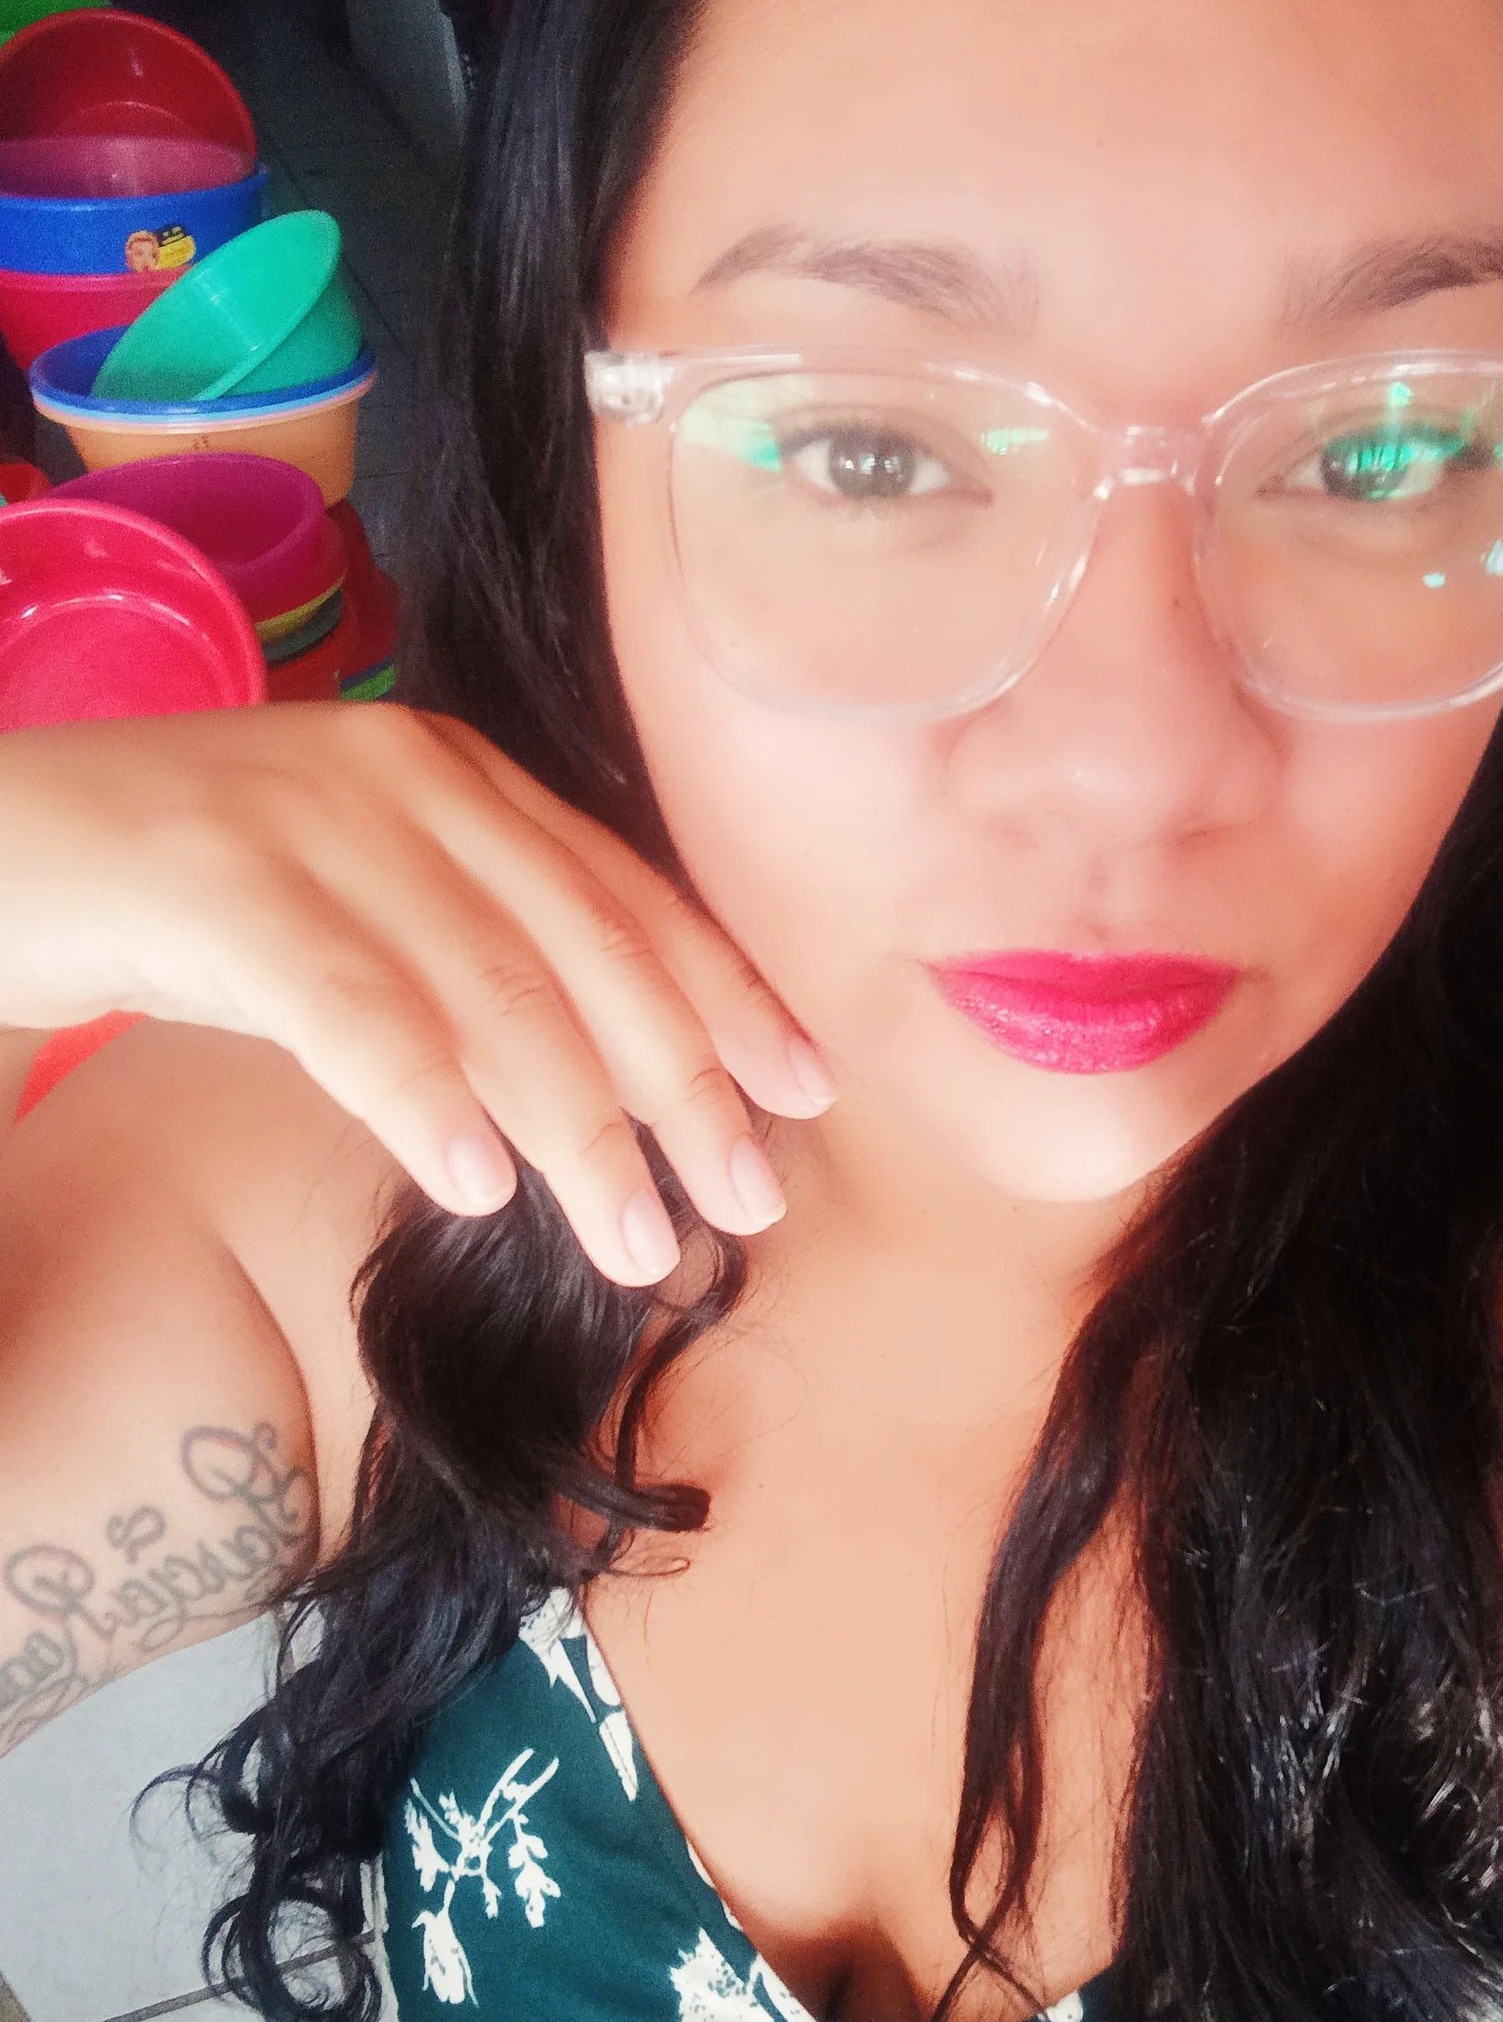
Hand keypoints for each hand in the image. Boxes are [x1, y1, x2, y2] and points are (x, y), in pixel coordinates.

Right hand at [0, 705, 833, 1285]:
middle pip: (581, 948)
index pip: (624, 894)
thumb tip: (598, 1096)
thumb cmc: (179, 898)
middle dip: (681, 1083)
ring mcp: (310, 819)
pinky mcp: (212, 880)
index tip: (804, 1095)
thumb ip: (469, 963)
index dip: (723, 997)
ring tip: (635, 1243)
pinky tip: (474, 1187)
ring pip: (487, 990)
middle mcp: (405, 779)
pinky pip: (345, 1003)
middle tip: (747, 1199)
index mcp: (456, 778)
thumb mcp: (356, 910)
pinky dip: (422, 1095)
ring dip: (576, 1130)